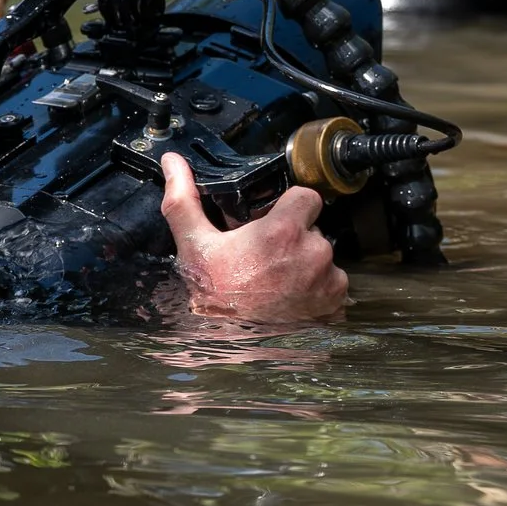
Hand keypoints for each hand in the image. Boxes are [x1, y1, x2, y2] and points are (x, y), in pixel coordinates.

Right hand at [160, 152, 346, 322]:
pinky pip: (333, 287)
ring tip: (278, 282)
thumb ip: (184, 199)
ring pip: (324, 259)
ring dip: (308, 266)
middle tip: (267, 258)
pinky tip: (292, 300)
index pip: (308, 197)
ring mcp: (328, 281)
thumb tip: (172, 161)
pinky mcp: (334, 305)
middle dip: (295, 239)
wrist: (227, 344)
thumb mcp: (194, 245)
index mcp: (284, 231)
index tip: (274, 221)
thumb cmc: (212, 296)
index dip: (291, 206)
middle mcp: (314, 253)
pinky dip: (318, 292)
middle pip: (314, 230)